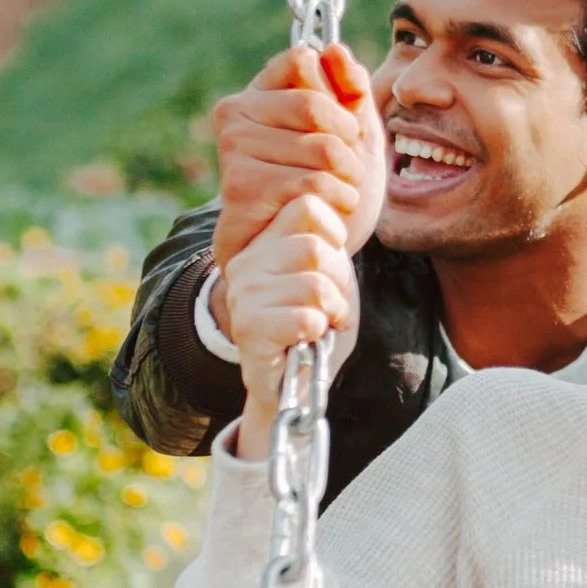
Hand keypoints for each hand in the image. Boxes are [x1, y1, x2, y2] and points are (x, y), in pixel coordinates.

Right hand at [209, 43, 384, 271]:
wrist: (304, 249)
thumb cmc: (328, 186)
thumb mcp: (353, 133)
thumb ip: (351, 90)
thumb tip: (335, 50)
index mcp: (260, 91)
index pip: (302, 59)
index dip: (337, 94)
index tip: (345, 129)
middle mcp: (236, 112)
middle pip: (313, 104)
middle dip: (348, 142)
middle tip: (350, 169)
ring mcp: (233, 148)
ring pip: (318, 147)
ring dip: (347, 176)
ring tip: (341, 193)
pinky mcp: (239, 186)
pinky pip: (311, 182)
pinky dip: (337, 199)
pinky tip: (330, 212)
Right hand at [227, 189, 362, 456]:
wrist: (293, 384)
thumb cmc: (314, 325)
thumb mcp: (327, 273)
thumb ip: (327, 240)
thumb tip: (343, 204)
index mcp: (264, 241)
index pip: (308, 205)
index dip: (335, 234)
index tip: (331, 266)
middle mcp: (247, 262)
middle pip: (315, 248)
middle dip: (338, 282)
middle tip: (330, 304)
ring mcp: (243, 295)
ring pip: (315, 284)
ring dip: (332, 310)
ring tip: (321, 322)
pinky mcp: (249, 329)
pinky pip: (307, 317)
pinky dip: (320, 332)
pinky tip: (308, 339)